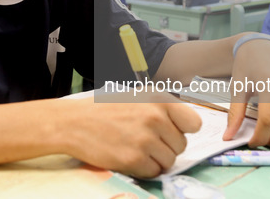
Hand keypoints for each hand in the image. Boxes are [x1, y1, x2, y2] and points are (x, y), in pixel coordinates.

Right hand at [65, 92, 200, 177]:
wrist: (75, 122)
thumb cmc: (105, 108)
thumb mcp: (137, 96)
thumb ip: (163, 107)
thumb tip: (187, 123)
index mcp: (159, 99)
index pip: (194, 123)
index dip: (184, 130)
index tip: (172, 131)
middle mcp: (155, 118)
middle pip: (181, 145)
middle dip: (167, 146)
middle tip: (147, 140)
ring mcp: (145, 140)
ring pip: (169, 161)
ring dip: (156, 159)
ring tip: (138, 148)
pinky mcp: (133, 159)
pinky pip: (154, 172)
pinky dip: (145, 168)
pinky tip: (130, 156)